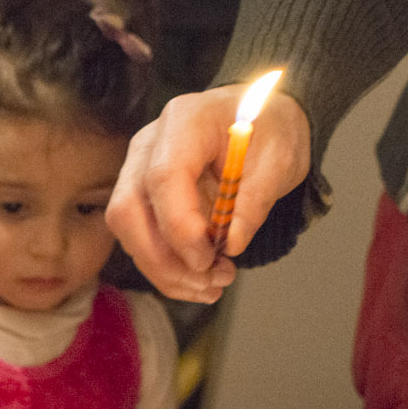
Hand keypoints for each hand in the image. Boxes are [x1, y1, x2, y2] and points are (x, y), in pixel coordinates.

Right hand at [107, 84, 309, 301]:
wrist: (259, 122)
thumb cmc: (268, 131)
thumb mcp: (279, 160)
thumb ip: (254, 200)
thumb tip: (231, 245)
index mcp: (184, 122)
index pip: (163, 177)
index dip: (179, 225)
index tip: (208, 258)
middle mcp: (148, 146)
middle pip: (128, 210)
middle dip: (163, 257)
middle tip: (206, 280)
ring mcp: (137, 173)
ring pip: (128, 232)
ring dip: (165, 270)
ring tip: (210, 287)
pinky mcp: (141, 199)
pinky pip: (139, 241)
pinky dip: (166, 269)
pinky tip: (197, 282)